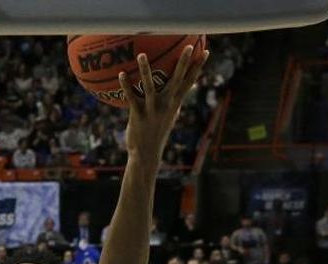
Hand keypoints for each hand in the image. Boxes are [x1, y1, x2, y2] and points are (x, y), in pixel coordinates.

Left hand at [121, 45, 208, 163]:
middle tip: (189, 45)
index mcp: (175, 104)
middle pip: (177, 79)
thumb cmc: (155, 134)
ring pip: (149, 85)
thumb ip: (170, 103)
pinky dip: (126, 85)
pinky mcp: (138, 115)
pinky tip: (121, 73)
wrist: (146, 154)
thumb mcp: (167, 117)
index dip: (198, 67)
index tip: (206, 50)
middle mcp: (166, 105)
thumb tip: (174, 92)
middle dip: (183, 62)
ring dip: (145, 69)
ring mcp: (152, 109)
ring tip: (141, 54)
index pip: (190, 82)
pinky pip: (131, 97)